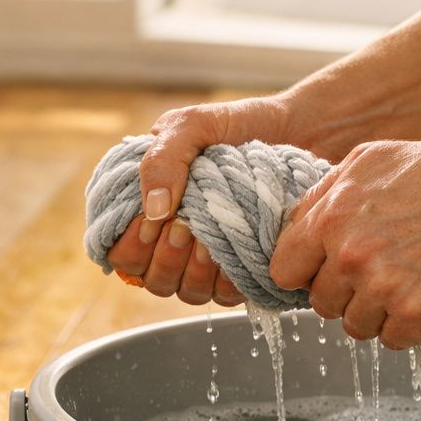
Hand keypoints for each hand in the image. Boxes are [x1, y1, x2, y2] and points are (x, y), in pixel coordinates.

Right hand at [105, 95, 298, 304]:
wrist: (302, 130)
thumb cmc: (241, 125)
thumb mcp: (193, 126)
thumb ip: (162, 159)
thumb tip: (152, 211)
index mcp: (148, 207)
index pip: (119, 252)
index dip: (131, 246)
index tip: (154, 222)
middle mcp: (172, 240)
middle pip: (151, 279)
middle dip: (166, 257)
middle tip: (187, 226)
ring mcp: (206, 259)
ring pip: (184, 293)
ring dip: (195, 270)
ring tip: (215, 235)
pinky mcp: (240, 270)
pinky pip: (224, 296)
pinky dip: (228, 278)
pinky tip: (238, 249)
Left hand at [270, 139, 420, 348]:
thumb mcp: (370, 160)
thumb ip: (324, 195)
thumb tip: (294, 227)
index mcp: (329, 218)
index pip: (283, 271)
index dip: (304, 272)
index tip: (323, 269)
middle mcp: (348, 256)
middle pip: (320, 303)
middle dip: (342, 293)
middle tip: (376, 273)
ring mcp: (381, 286)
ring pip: (353, 326)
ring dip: (374, 313)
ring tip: (402, 284)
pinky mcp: (415, 311)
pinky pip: (391, 340)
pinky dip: (406, 327)